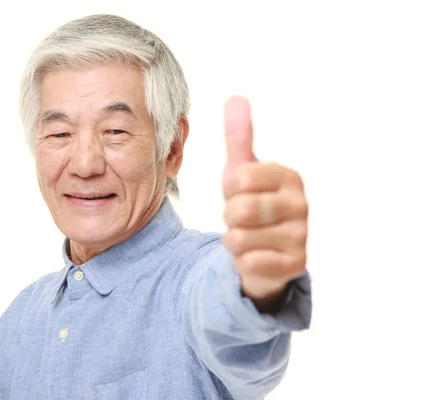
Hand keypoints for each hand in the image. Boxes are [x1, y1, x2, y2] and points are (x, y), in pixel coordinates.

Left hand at [221, 96, 307, 312]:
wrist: (266, 251)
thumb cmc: (253, 204)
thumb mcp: (243, 171)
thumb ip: (238, 137)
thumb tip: (236, 98)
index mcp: (289, 176)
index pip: (238, 178)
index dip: (228, 190)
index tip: (239, 193)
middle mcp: (301, 205)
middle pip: (238, 210)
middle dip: (229, 217)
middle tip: (243, 218)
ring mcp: (301, 237)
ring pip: (238, 238)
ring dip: (233, 241)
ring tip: (249, 237)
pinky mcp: (294, 266)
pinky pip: (247, 262)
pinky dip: (242, 261)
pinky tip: (255, 256)